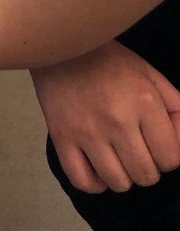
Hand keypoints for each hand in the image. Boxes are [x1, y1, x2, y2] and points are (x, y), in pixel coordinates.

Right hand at [31, 41, 179, 192]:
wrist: (61, 46)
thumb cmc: (109, 61)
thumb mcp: (150, 75)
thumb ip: (177, 109)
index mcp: (144, 102)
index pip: (171, 158)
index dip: (167, 155)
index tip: (155, 142)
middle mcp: (117, 120)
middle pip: (146, 175)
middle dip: (147, 168)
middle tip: (136, 149)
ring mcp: (87, 131)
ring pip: (118, 183)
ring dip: (123, 176)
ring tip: (117, 157)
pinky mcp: (61, 137)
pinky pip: (82, 181)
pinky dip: (95, 184)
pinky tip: (98, 168)